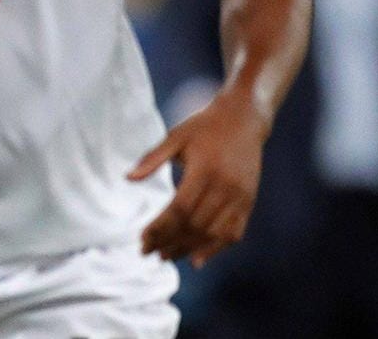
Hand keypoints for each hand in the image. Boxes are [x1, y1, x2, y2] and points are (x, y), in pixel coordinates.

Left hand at [130, 90, 268, 266]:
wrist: (244, 118)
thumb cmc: (204, 126)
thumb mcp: (176, 136)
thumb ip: (152, 158)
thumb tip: (128, 179)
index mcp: (205, 169)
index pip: (180, 209)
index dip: (160, 228)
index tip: (142, 238)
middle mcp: (225, 186)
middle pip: (195, 225)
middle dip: (169, 242)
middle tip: (148, 252)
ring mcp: (240, 196)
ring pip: (213, 234)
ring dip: (189, 249)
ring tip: (167, 256)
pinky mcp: (249, 201)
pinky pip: (234, 232)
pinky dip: (216, 249)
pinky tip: (197, 259)